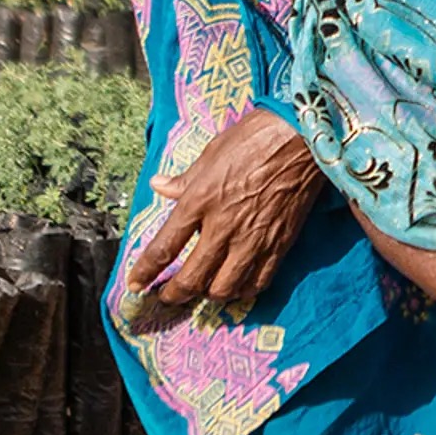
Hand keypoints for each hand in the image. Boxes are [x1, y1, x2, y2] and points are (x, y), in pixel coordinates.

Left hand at [129, 110, 324, 309]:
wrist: (301, 139)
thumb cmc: (253, 139)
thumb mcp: (210, 154)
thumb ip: (184, 179)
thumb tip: (158, 186)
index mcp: (200, 201)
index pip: (165, 247)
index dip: (145, 271)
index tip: (134, 285)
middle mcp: (222, 227)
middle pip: (192, 277)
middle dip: (174, 293)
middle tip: (166, 296)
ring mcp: (252, 239)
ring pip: (224, 288)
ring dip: (208, 295)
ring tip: (202, 291)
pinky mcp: (279, 245)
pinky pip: (257, 282)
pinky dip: (243, 291)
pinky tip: (237, 287)